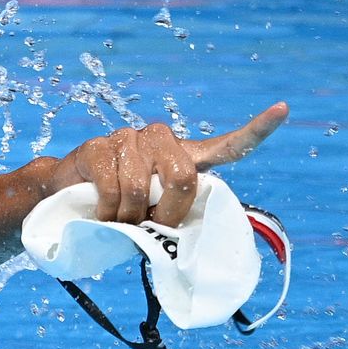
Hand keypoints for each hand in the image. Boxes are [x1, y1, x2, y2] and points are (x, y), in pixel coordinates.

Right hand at [71, 101, 288, 226]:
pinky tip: (101, 211)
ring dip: (127, 217)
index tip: (283, 109)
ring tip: (117, 218)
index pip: (225, 146)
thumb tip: (181, 240)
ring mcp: (128, 138)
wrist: (63, 195)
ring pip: (139, 189)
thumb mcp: (150, 213)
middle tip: (149, 225)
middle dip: (166, 213)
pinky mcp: (97, 146)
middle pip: (182, 178)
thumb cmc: (118, 210)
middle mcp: (159, 138)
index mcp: (182, 156)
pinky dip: (106, 211)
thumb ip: (170, 216)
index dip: (255, 130)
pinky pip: (111, 187)